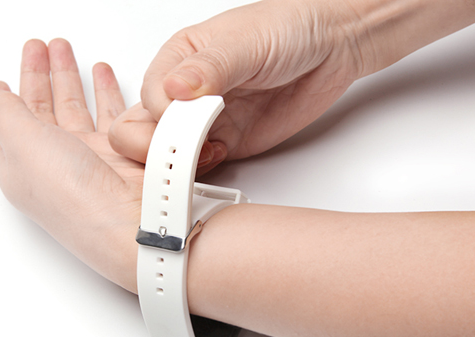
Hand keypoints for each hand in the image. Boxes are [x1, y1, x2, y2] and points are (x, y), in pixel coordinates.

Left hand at [0, 39, 140, 291]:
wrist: (129, 222)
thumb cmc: (73, 194)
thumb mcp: (21, 144)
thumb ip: (5, 113)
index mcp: (21, 165)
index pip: (8, 122)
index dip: (6, 96)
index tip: (3, 78)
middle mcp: (54, 163)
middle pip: (42, 109)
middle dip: (39, 75)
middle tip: (41, 47)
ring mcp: (88, 158)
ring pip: (76, 106)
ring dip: (71, 77)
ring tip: (67, 51)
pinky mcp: (120, 154)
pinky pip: (109, 113)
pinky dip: (105, 90)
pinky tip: (104, 75)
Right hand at [109, 0, 361, 173]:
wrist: (331, 48)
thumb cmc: (287, 28)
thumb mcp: (245, 41)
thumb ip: (209, 67)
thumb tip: (174, 88)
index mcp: (178, 60)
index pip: (149, 98)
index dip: (161, 118)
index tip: (184, 125)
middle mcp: (186, 93)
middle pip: (142, 129)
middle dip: (157, 147)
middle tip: (186, 150)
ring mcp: (204, 121)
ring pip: (168, 152)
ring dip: (179, 162)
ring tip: (207, 153)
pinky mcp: (224, 142)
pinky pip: (198, 165)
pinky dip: (201, 169)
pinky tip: (220, 155)